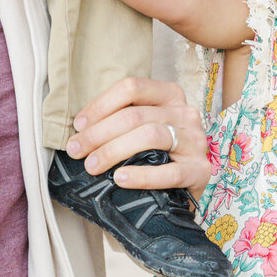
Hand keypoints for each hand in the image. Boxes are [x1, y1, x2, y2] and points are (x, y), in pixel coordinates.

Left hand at [68, 76, 210, 195]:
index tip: (78, 125)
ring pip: (150, 136)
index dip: (100, 105)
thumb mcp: (142, 128)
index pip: (132, 88)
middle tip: (76, 150)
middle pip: (136, 115)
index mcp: (170, 95)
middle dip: (99, 133)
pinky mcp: (200, 170)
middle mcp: (185, 113)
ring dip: (114, 150)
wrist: (186, 189)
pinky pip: (170, 172)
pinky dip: (142, 176)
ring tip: (92, 166)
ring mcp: (195, 141)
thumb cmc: (158, 154)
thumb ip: (120, 121)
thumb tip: (79, 128)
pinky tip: (120, 179)